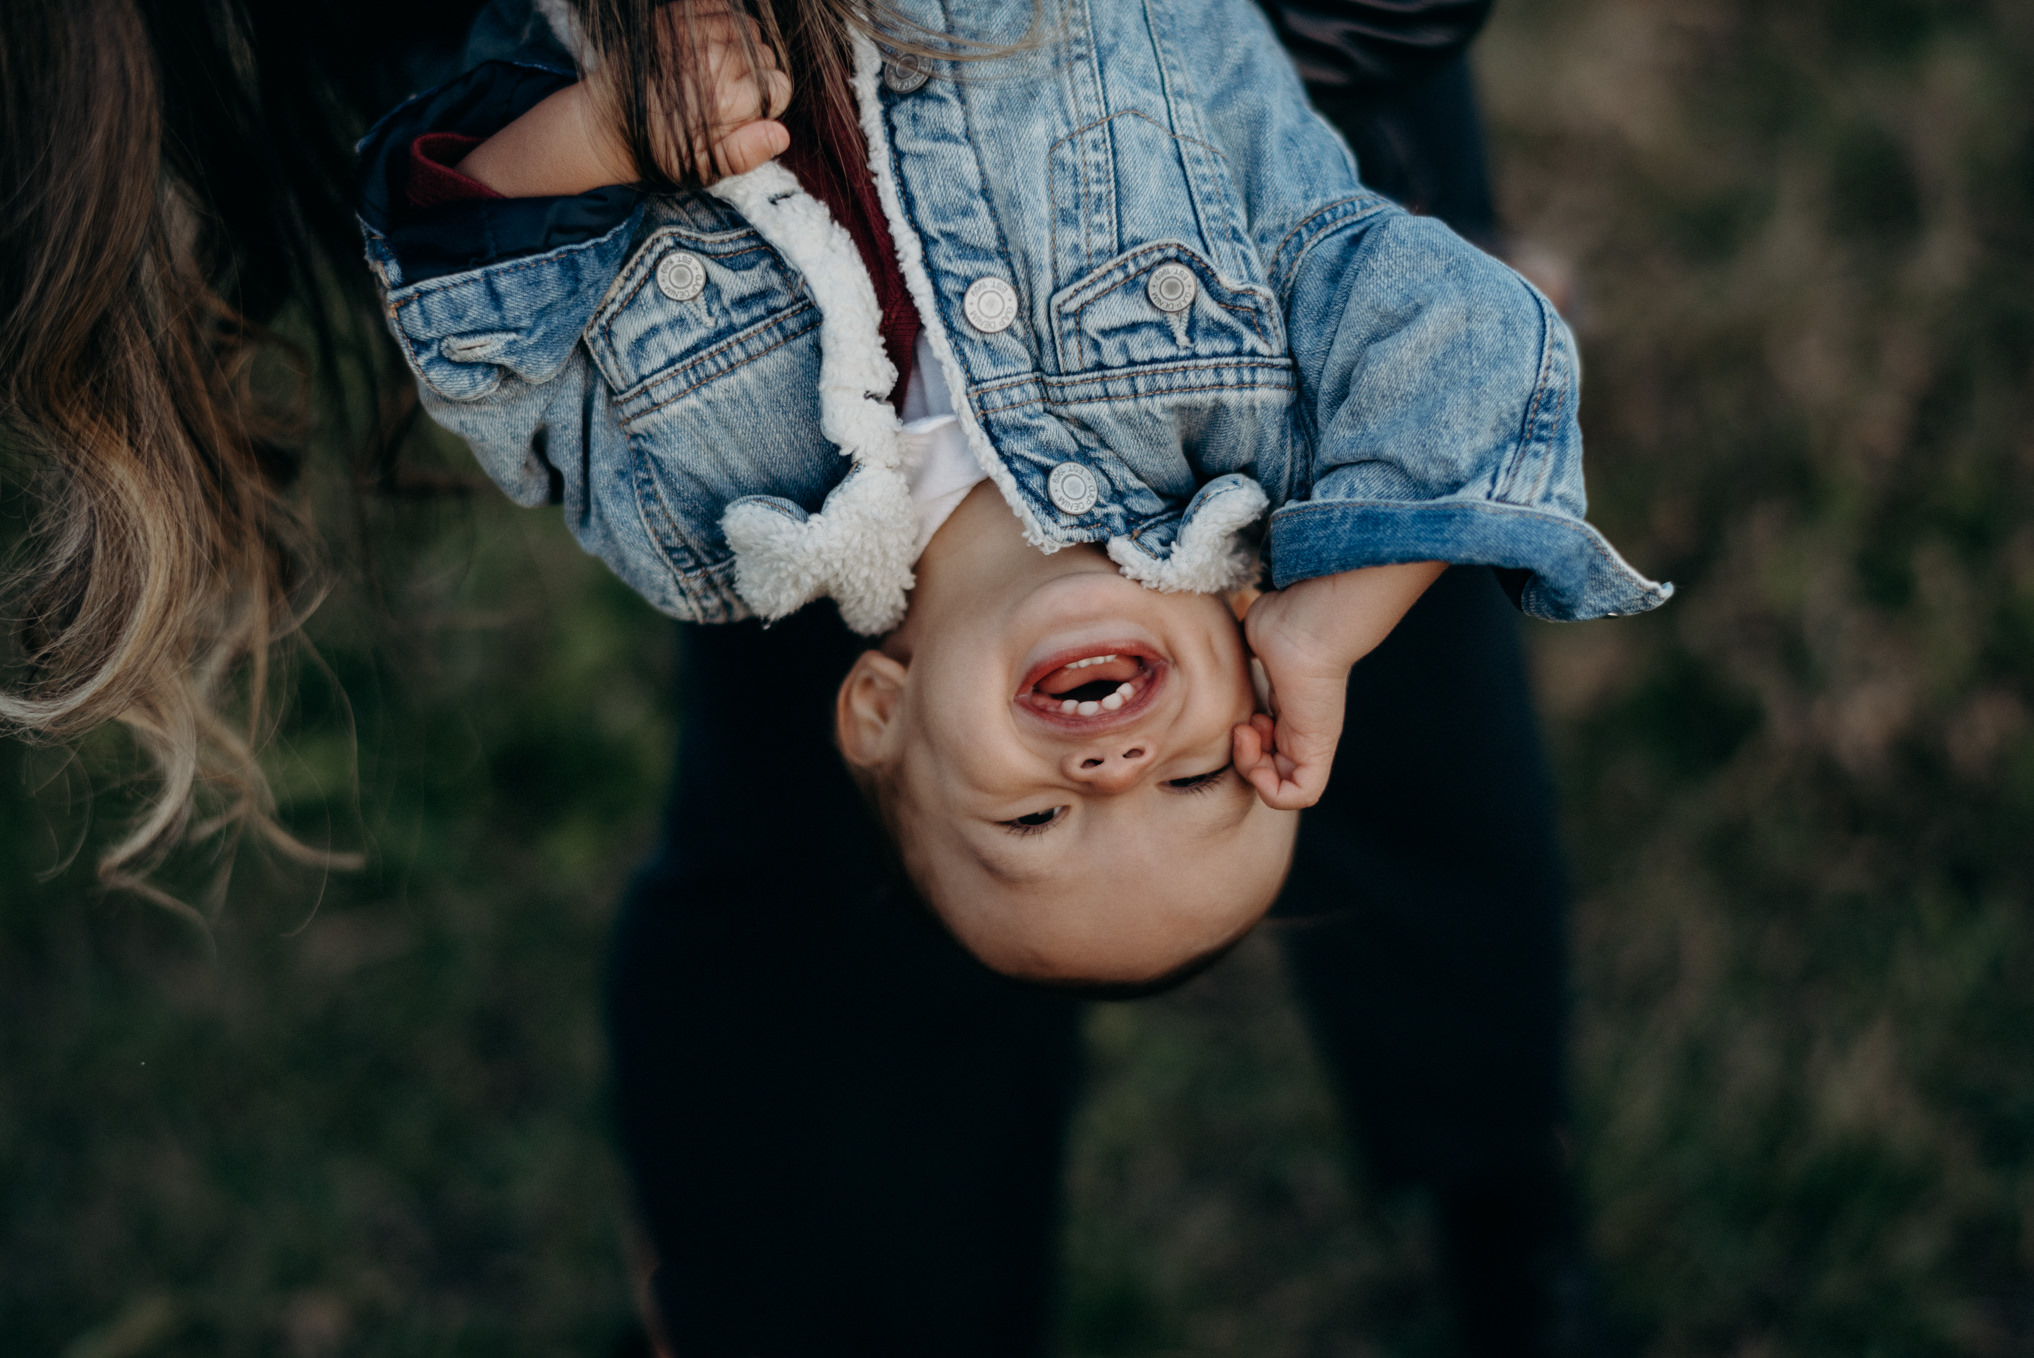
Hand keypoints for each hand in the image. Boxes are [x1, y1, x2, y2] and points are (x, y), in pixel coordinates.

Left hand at [455, 4, 792, 196]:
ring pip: (747, 28)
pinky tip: (712, 43)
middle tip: (731, 92)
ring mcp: (688, 35)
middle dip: (757, 75)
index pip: (780, 88)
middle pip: (766, 56)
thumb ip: (745, 153)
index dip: (769, 102)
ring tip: (723, 67)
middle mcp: (708, 62)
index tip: (748, 111)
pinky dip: (723, 21)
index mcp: (722, 102)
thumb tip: (781, 134)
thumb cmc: (658, 151)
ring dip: (743, 46)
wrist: (603, 126)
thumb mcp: (703, 168)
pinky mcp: (671, 18)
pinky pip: (719, 6)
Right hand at [1231, 560, 1446, 809]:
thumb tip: (1223, 646)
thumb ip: (1242, 652)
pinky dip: (1271, 788)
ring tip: (1249, 728)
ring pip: (1282, 785)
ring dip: (1252, 767)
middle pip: (1271, 769)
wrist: (1306, 623)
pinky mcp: (1318, 747)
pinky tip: (1256, 747)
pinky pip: (1301, 794)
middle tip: (1243, 726)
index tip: (1243, 718)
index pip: (1267, 748)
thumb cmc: (1279, 623)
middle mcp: (1300, 727)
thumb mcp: (1254, 642)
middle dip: (1245, 757)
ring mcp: (1310, 739)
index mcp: (1288, 708)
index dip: (1246, 745)